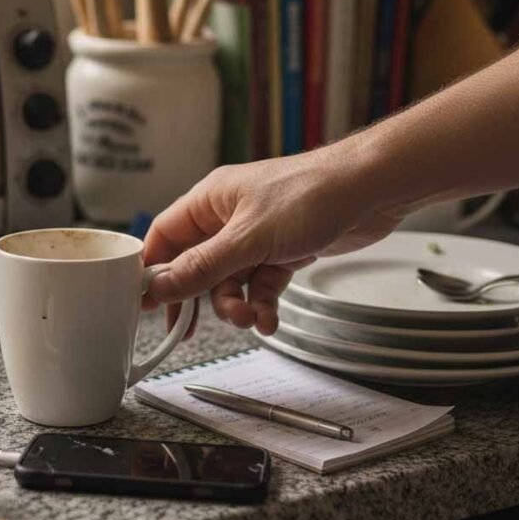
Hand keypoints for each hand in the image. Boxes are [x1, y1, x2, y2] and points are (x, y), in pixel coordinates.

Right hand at [143, 145, 405, 334]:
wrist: (371, 190)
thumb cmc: (310, 194)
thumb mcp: (248, 239)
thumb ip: (203, 267)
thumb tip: (161, 285)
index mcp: (209, 202)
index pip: (165, 237)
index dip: (153, 270)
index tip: (147, 303)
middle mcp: (228, 218)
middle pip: (196, 265)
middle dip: (199, 298)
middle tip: (187, 329)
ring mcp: (255, 235)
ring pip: (229, 281)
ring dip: (235, 305)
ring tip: (250, 319)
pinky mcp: (282, 251)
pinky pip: (260, 285)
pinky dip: (262, 304)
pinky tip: (269, 319)